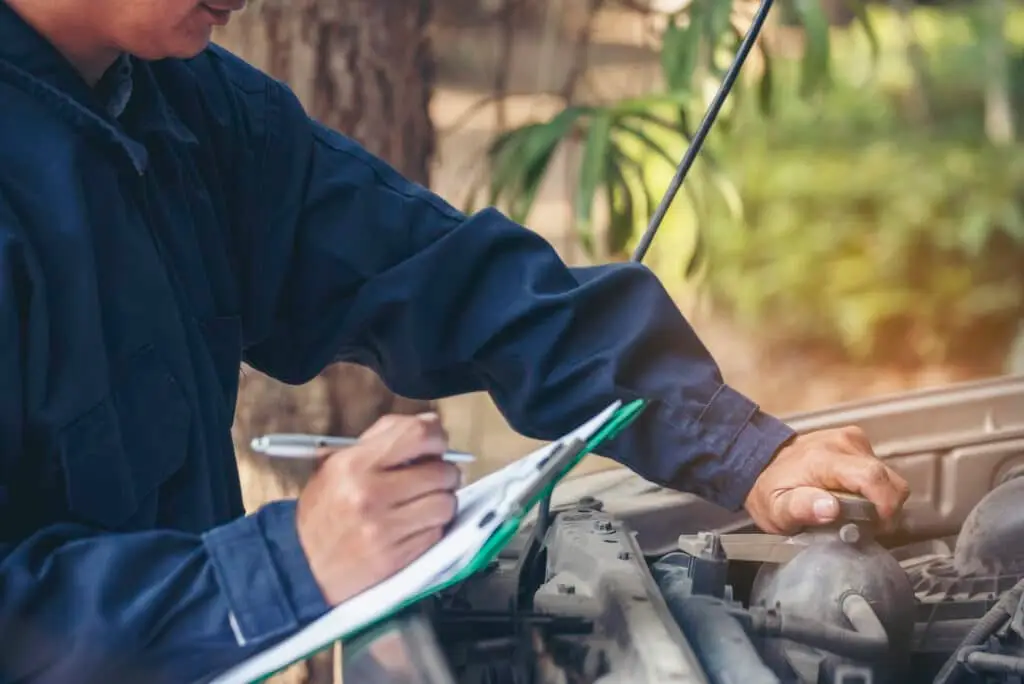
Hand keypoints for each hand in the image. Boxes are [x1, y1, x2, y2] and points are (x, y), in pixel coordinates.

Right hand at [295, 412, 461, 604]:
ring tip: (423, 503)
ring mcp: (384, 529)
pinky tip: (414, 525)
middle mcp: (370, 494)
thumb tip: (431, 423)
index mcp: (354, 464)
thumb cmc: (324, 509)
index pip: (417, 434)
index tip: (436, 445)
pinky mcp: (396, 557)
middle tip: (432, 478)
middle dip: (443, 472)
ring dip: (441, 501)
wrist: (302, 566)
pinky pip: (437, 532)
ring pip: (446, 503)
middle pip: (440, 471)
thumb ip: (384, 437)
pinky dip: (432, 527)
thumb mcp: (338, 463)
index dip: (436, 436)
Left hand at [743, 426, 909, 534]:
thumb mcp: (776, 510)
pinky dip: (872, 486)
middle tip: (864, 523)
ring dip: (878, 498)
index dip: (885, 506)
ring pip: (888, 476)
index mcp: (822, 459)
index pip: (873, 478)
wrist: (761, 463)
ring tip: (853, 509)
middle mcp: (841, 443)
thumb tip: (830, 509)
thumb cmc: (770, 490)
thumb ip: (801, 509)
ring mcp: (851, 439)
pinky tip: (851, 494)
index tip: (876, 526)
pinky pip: (880, 468)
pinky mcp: (856, 439)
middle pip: (889, 479)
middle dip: (885, 507)